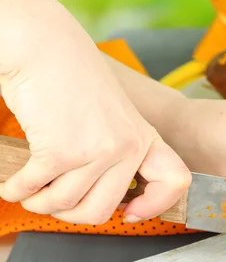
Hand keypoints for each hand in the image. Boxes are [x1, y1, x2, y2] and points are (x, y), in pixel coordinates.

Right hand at [0, 0, 190, 223]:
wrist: (44, 47)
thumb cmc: (74, 79)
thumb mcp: (115, 117)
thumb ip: (119, 151)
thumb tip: (109, 194)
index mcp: (145, 138)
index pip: (174, 181)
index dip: (154, 206)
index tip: (130, 213)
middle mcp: (128, 147)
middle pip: (102, 211)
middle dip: (72, 214)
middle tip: (56, 203)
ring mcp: (97, 151)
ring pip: (65, 204)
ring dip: (40, 204)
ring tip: (30, 192)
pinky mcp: (61, 152)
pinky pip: (35, 189)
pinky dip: (17, 191)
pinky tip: (13, 185)